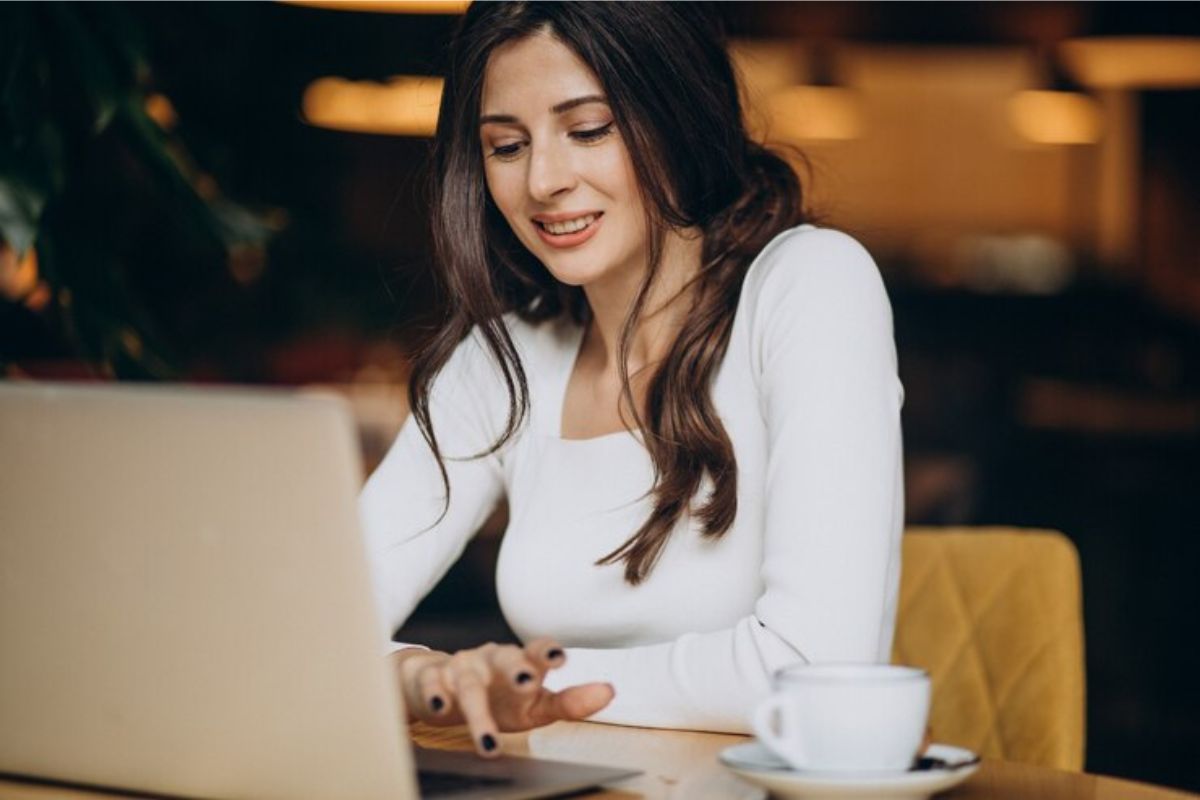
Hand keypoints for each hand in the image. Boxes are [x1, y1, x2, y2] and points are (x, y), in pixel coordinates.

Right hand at [391, 637, 614, 756]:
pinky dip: (435, 696)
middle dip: (516, 668)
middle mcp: (491, 659)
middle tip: (529, 681)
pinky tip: (440, 709)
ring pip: (469, 686)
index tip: (560, 658)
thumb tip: (610, 691)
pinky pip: (431, 686)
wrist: (435, 685)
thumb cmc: (497, 696)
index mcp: (520, 662)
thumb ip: (569, 701)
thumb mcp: (534, 705)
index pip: (536, 650)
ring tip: (489, 744)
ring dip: (478, 714)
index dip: (547, 652)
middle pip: (505, 657)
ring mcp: (461, 667)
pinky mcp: (431, 679)